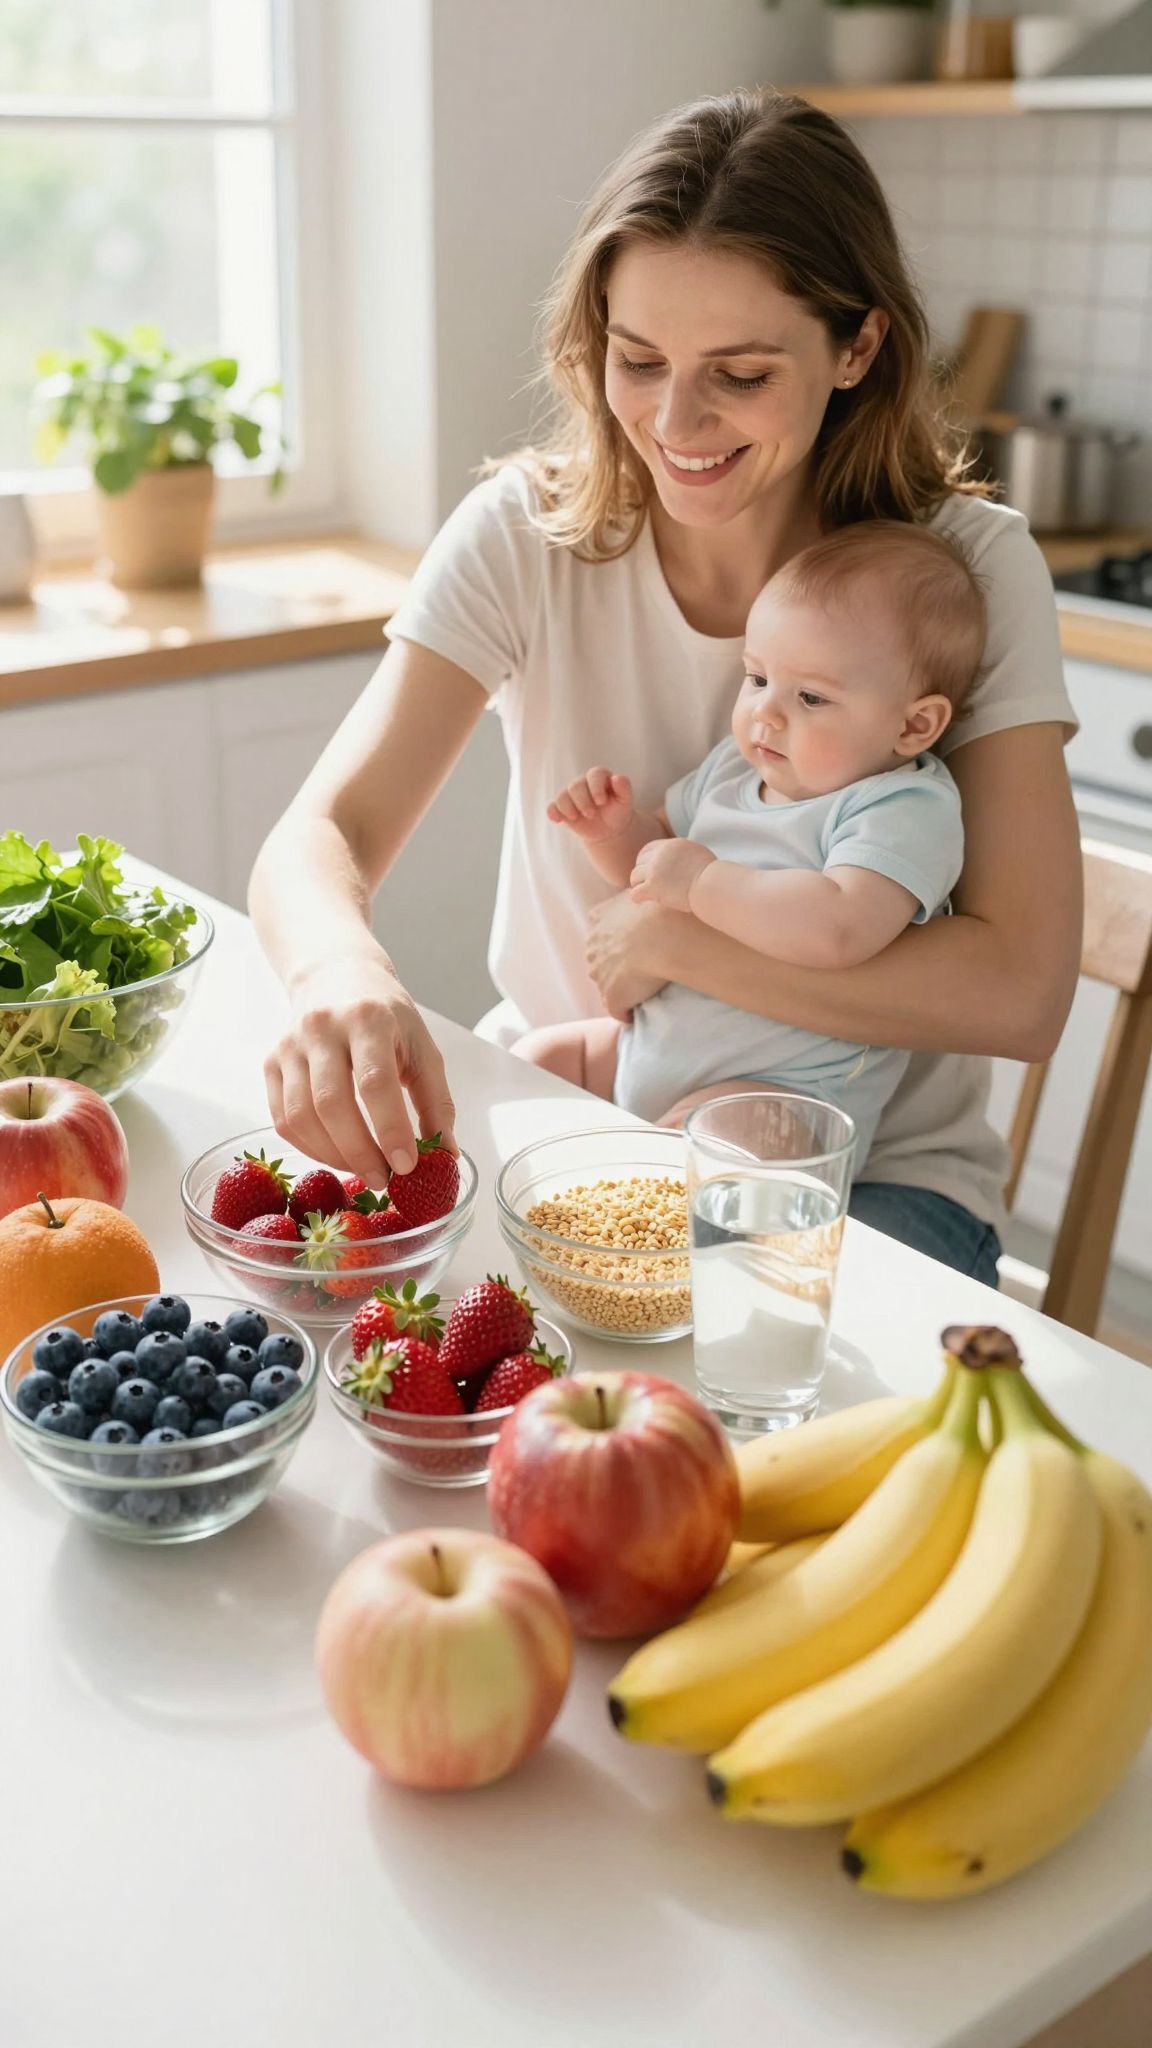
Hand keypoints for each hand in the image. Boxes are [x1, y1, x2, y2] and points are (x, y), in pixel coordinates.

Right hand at [263, 952, 456, 1186]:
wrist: (335, 976)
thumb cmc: (385, 1015)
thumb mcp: (422, 1046)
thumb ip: (436, 1102)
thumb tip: (445, 1156)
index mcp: (368, 1017)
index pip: (374, 1082)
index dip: (390, 1129)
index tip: (406, 1165)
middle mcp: (322, 1027)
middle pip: (331, 1103)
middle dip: (358, 1152)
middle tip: (382, 1180)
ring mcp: (289, 1045)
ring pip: (300, 1116)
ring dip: (333, 1155)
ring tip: (363, 1170)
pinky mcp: (270, 1062)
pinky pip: (282, 1118)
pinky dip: (310, 1147)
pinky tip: (336, 1155)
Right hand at [547, 767, 634, 843]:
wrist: (609, 828)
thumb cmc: (617, 810)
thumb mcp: (625, 800)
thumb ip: (624, 788)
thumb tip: (616, 778)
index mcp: (599, 777)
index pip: (594, 775)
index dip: (596, 788)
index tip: (601, 802)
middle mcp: (583, 783)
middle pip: (575, 786)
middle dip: (582, 802)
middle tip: (591, 815)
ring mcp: (571, 795)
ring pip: (562, 796)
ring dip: (568, 808)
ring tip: (576, 818)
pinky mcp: (562, 808)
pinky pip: (552, 807)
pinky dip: (553, 813)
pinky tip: (559, 820)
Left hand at [585, 892, 670, 1021]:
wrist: (665, 932)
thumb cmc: (660, 908)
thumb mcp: (643, 888)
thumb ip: (636, 892)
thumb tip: (644, 887)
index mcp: (598, 921)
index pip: (600, 936)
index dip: (615, 944)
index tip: (630, 948)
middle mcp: (592, 948)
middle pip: (599, 962)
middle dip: (614, 968)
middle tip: (638, 971)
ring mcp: (600, 974)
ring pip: (606, 986)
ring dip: (620, 990)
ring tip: (640, 992)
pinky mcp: (613, 996)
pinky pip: (617, 1010)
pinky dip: (625, 1013)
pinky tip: (637, 1013)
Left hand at [630, 837, 714, 911]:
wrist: (711, 884)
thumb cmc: (710, 873)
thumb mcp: (696, 852)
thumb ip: (682, 852)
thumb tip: (680, 856)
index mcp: (670, 845)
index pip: (646, 849)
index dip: (645, 861)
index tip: (649, 870)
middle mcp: (659, 855)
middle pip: (639, 863)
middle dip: (642, 873)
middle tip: (648, 884)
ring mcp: (654, 870)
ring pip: (634, 877)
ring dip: (639, 885)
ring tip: (647, 893)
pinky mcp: (653, 886)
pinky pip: (635, 893)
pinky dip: (638, 898)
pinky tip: (644, 901)